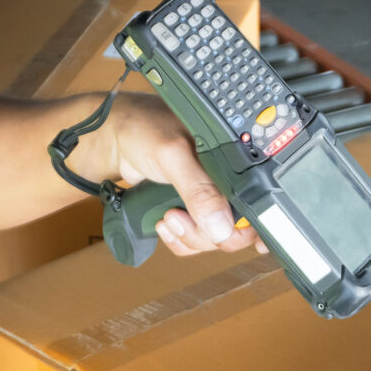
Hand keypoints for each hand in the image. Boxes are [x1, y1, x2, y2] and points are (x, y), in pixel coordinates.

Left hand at [103, 94, 266, 256]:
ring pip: (214, 240)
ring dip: (189, 237)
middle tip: (180, 216)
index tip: (231, 237)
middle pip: (236, 231)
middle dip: (207, 234)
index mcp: (236, 161)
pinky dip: (179, 240)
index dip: (249, 227)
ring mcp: (209, 200)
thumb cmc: (143, 129)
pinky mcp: (191, 211)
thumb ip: (199, 190)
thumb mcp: (174, 154)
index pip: (257, 204)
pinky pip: (195, 241)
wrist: (114, 140)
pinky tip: (164, 223)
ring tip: (167, 216)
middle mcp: (227, 182)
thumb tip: (222, 226)